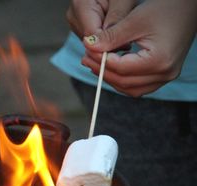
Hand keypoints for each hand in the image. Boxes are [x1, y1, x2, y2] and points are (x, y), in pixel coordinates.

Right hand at [66, 0, 135, 39]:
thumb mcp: (122, 0)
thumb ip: (115, 20)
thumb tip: (108, 43)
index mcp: (80, 4)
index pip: (91, 35)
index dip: (107, 45)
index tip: (126, 48)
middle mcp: (73, 15)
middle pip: (89, 41)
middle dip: (109, 44)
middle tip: (129, 43)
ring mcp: (75, 21)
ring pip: (90, 43)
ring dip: (108, 43)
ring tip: (125, 37)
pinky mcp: (79, 25)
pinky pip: (92, 39)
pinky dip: (105, 40)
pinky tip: (117, 35)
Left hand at [82, 0, 196, 96]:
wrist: (189, 9)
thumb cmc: (166, 9)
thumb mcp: (135, 21)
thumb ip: (111, 37)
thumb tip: (88, 46)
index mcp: (159, 60)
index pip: (121, 68)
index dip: (99, 61)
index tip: (86, 50)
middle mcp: (164, 74)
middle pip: (124, 82)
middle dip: (101, 71)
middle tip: (85, 58)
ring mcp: (165, 77)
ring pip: (130, 89)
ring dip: (110, 78)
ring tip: (94, 63)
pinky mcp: (163, 75)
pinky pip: (138, 86)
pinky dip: (122, 79)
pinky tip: (109, 67)